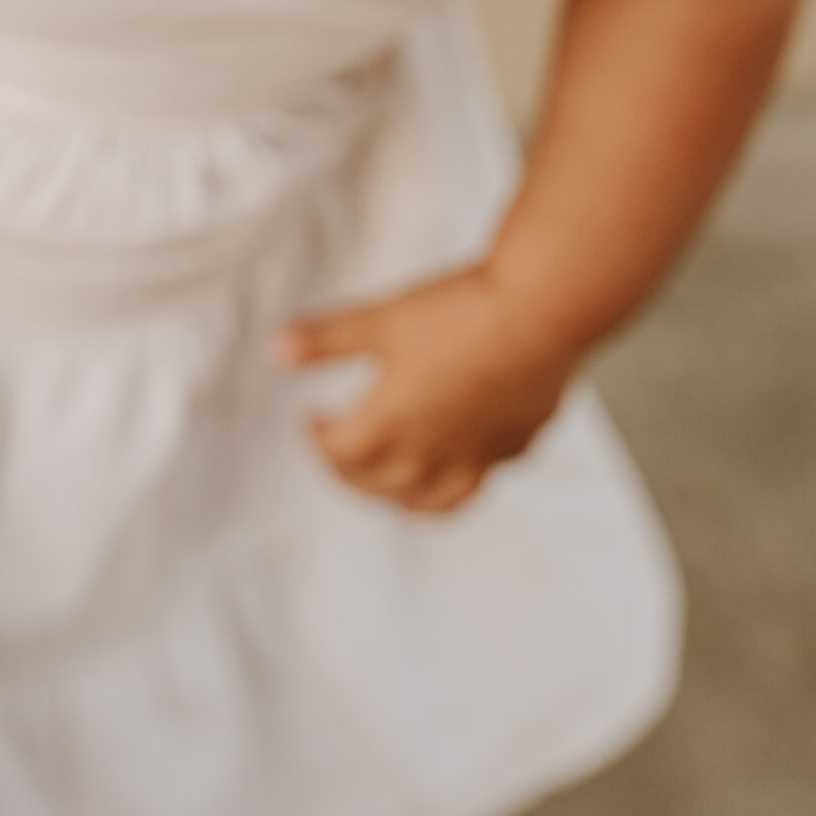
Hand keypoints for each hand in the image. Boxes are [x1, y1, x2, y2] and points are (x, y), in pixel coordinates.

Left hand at [273, 263, 577, 514]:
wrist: (542, 312)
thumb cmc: (461, 312)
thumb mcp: (381, 317)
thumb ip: (326, 339)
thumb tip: (274, 349)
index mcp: (392, 423)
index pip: (341, 454)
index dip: (319, 441)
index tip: (314, 421)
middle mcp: (432, 451)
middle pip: (379, 487)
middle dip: (351, 476)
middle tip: (341, 456)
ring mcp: (479, 454)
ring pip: (432, 502)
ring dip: (403, 500)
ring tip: (393, 484)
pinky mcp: (517, 443)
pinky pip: (482, 477)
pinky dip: (461, 477)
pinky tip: (464, 452)